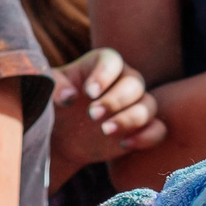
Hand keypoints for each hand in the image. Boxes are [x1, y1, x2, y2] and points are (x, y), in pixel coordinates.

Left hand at [50, 48, 166, 173]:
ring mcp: (135, 104)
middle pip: (134, 84)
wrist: (62, 133)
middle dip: (115, 100)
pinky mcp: (142, 128)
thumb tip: (69, 97)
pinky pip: (158, 130)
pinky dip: (146, 137)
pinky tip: (123, 145)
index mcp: (102, 64)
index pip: (112, 61)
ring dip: (130, 119)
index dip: (103, 75)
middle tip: (92, 115)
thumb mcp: (47, 91)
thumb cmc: (55, 104)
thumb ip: (55, 88)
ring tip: (105, 131)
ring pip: (149, 106)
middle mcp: (124, 80)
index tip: (88, 92)